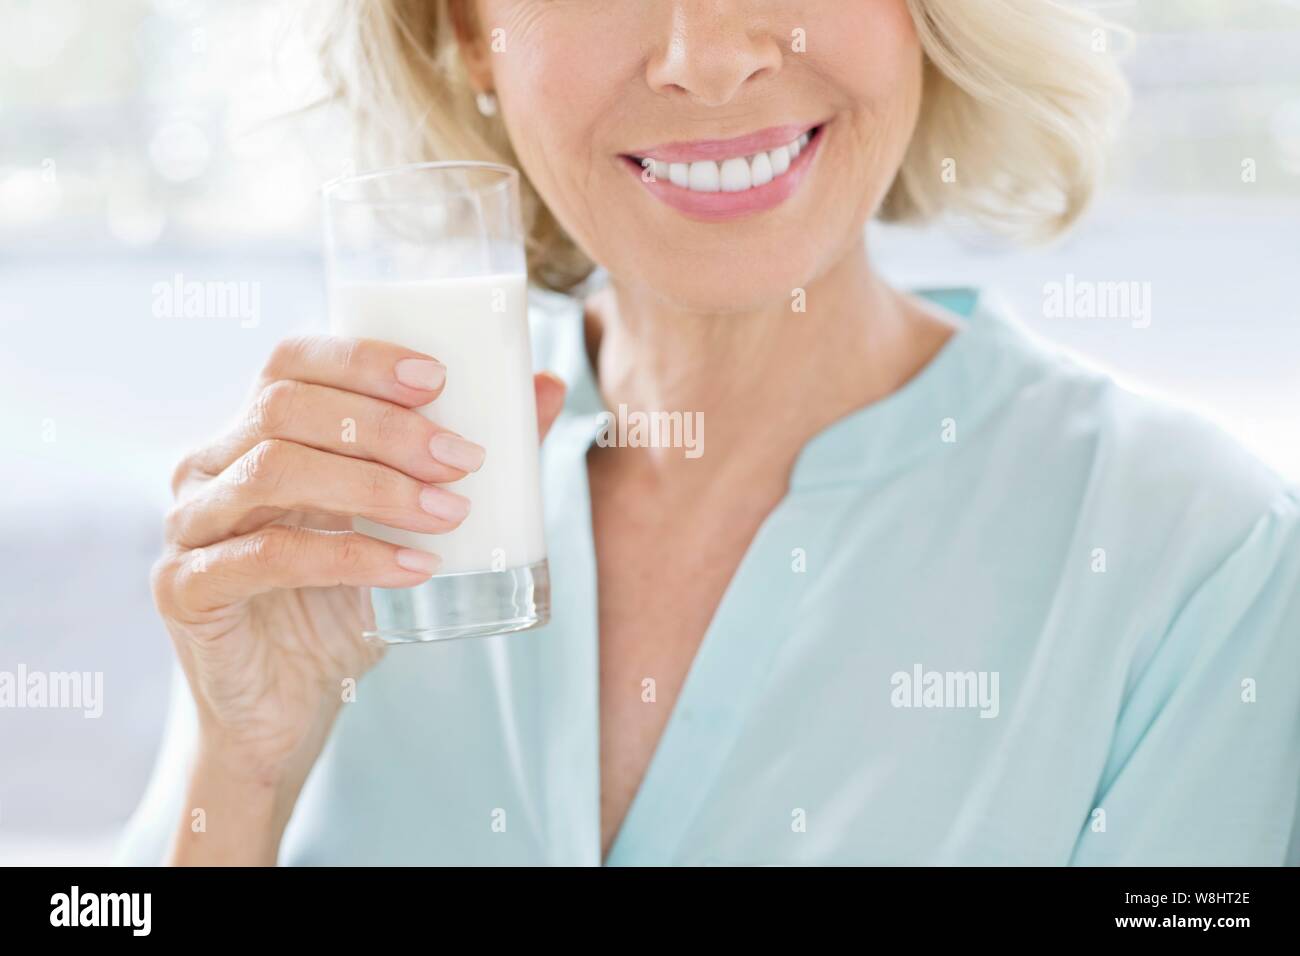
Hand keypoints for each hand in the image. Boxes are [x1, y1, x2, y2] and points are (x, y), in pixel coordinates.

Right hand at [151, 335, 565, 854]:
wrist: (284, 711)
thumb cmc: (343, 605)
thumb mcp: (403, 527)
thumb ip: (462, 456)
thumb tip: (546, 389)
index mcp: (254, 433)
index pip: (292, 361)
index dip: (361, 358)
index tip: (439, 377)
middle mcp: (209, 466)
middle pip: (286, 407)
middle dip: (385, 427)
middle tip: (463, 460)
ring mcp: (190, 525)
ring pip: (273, 470)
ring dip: (374, 486)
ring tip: (449, 514)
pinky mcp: (186, 589)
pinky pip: (267, 556)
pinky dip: (350, 556)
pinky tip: (415, 568)